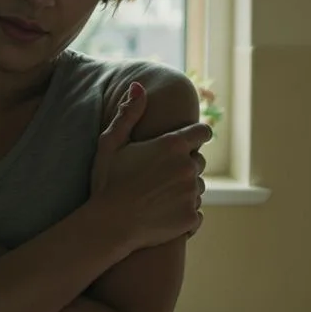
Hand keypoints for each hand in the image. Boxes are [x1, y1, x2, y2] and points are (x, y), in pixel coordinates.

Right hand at [90, 81, 210, 249]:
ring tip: (158, 197)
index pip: (202, 133)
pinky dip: (184, 213)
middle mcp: (187, 167)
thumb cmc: (107, 182)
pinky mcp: (191, 217)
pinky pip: (196, 212)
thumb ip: (128, 114)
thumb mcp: (111, 143)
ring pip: (197, 187)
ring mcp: (191, 193)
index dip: (195, 136)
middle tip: (159, 176)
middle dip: (184, 166)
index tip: (187, 142)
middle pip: (198, 161)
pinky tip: (162, 214)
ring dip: (184, 190)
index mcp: (172, 145)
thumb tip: (139, 86)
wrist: (108, 225)